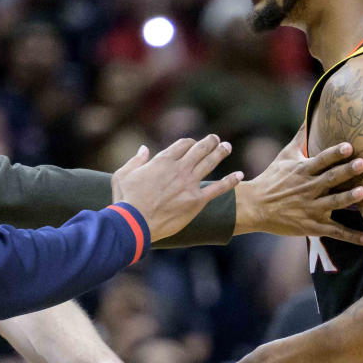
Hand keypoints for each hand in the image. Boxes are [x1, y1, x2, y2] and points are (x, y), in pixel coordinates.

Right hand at [112, 135, 241, 240]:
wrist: (134, 223)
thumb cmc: (126, 201)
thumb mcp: (123, 175)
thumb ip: (135, 160)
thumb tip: (143, 148)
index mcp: (163, 160)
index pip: (183, 144)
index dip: (190, 142)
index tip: (193, 144)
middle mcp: (179, 168)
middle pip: (200, 149)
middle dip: (210, 142)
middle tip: (217, 139)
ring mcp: (189, 184)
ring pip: (210, 163)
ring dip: (220, 152)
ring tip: (226, 147)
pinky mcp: (196, 201)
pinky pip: (218, 188)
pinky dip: (230, 180)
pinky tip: (240, 175)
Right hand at [234, 132, 362, 243]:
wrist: (255, 206)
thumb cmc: (272, 178)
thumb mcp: (285, 155)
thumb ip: (301, 136)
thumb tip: (310, 115)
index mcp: (303, 170)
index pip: (321, 160)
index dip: (334, 153)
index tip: (349, 146)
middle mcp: (308, 188)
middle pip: (330, 179)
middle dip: (346, 171)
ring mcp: (311, 208)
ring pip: (333, 203)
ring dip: (348, 198)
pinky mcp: (313, 226)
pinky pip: (335, 231)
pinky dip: (351, 236)